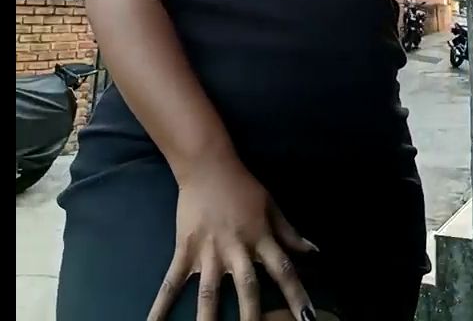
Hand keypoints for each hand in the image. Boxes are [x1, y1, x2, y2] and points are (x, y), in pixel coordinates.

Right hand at [147, 158, 316, 320]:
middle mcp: (236, 248)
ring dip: (209, 319)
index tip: (307, 318)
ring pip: (210, 292)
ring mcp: (208, 251)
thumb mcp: (270, 205)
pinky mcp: (185, 250)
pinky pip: (172, 282)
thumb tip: (311, 250)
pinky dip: (161, 305)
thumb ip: (289, 232)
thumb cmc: (242, 186)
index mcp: (260, 238)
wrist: (207, 166)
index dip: (297, 295)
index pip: (283, 270)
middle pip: (248, 287)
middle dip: (252, 316)